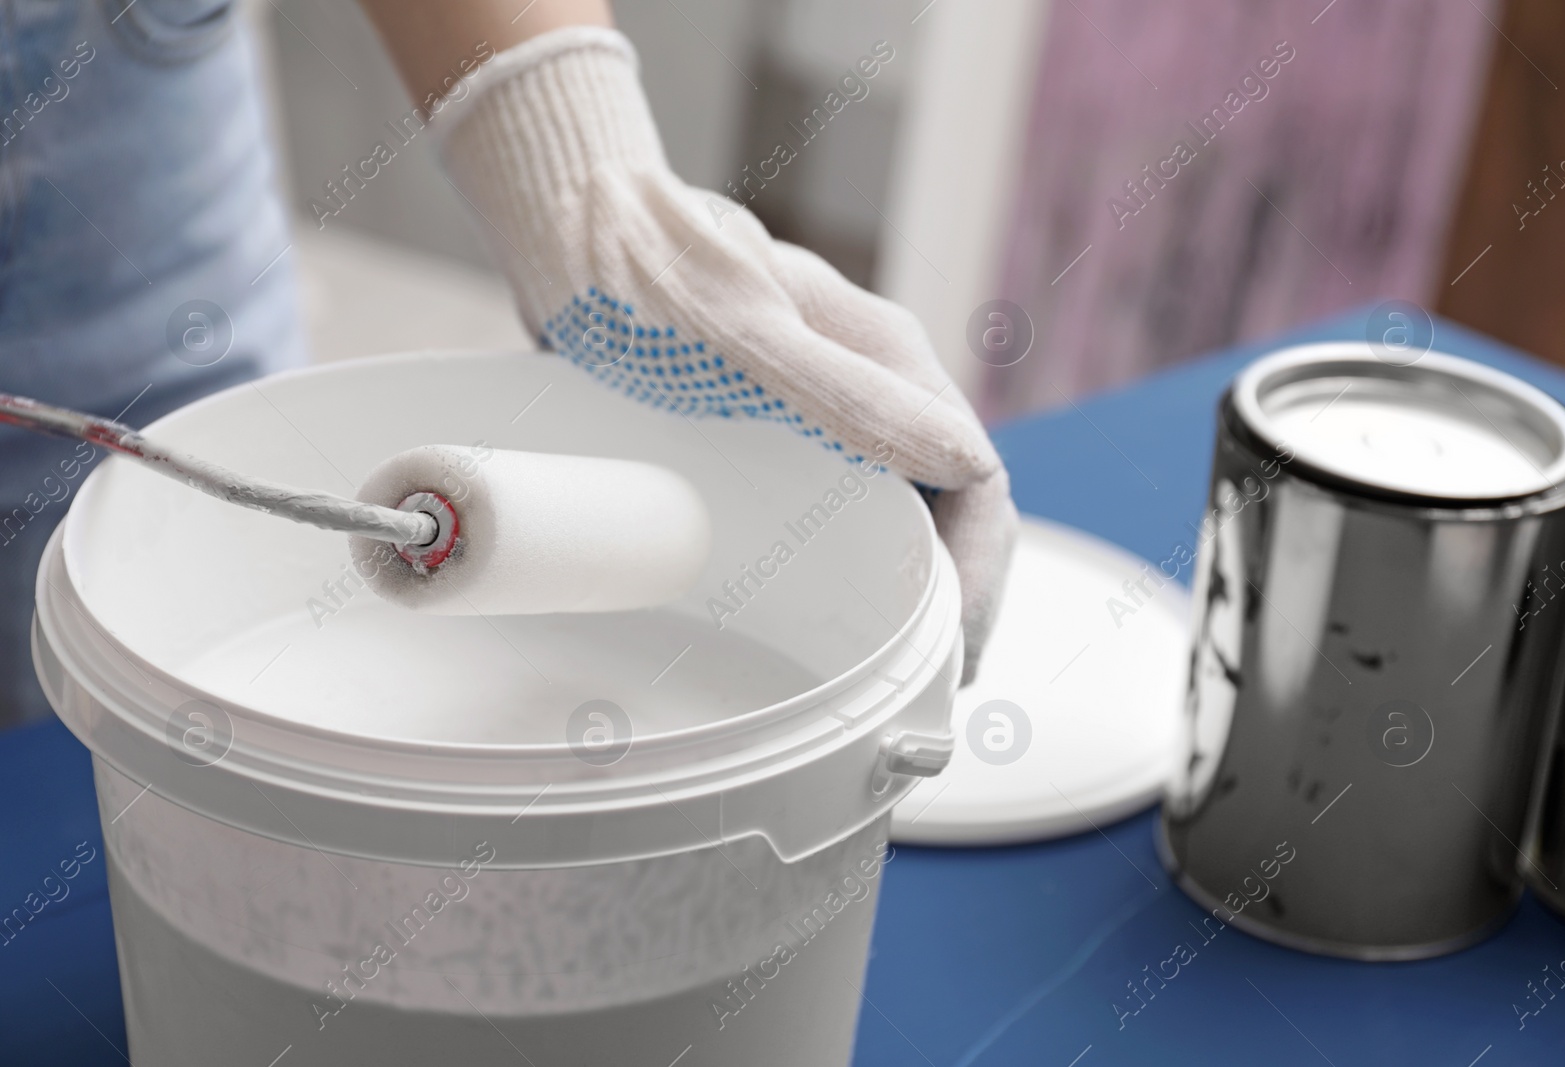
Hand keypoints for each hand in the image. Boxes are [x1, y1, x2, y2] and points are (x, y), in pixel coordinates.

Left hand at [439, 27, 1016, 680]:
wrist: (568, 234)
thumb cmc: (645, 273)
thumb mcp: (745, 339)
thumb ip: (850, 394)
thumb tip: (966, 466)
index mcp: (889, 361)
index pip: (976, 485)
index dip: (978, 576)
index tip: (949, 651)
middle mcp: (872, 389)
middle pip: (946, 512)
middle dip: (948, 606)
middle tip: (924, 691)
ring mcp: (826, 411)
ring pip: (896, 517)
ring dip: (901, 596)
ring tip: (885, 677)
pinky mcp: (777, 433)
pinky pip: (836, 514)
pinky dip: (844, 572)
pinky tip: (818, 618)